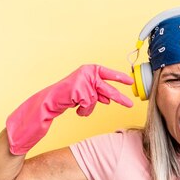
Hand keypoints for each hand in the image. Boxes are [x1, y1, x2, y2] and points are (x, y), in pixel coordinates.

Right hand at [6, 64, 133, 154]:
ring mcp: (83, 80)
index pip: (107, 73)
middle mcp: (87, 72)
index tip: (130, 82)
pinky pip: (90, 104)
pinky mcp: (79, 89)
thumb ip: (97, 93)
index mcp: (89, 70)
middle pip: (108, 88)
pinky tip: (74, 107)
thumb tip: (109, 99)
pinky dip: (84, 110)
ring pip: (96, 99)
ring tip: (78, 106)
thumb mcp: (85, 93)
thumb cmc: (67, 97)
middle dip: (119, 98)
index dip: (119, 78)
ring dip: (88, 107)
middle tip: (130, 105)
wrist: (48, 102)